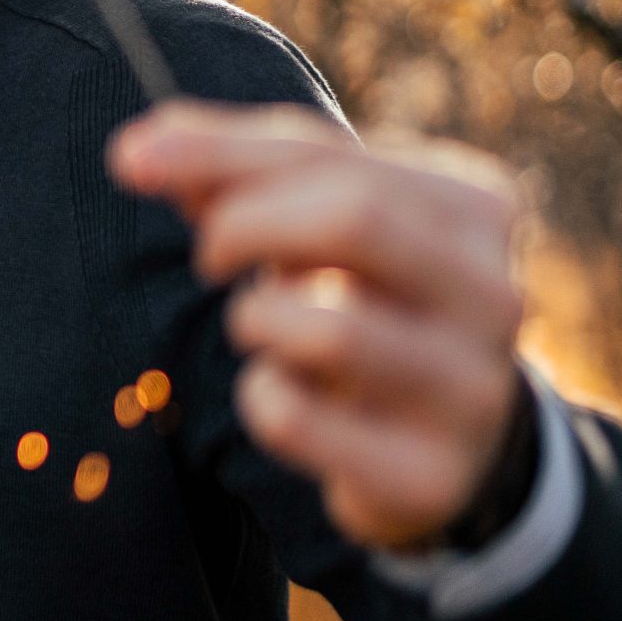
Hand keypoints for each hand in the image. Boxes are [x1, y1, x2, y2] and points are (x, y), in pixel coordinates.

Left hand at [109, 100, 528, 551]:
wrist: (458, 447)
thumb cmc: (367, 303)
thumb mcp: (323, 228)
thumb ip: (238, 177)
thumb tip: (138, 147)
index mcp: (471, 207)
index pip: (332, 155)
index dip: (219, 152)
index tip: (131, 159)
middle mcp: (490, 292)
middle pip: (353, 217)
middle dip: (246, 225)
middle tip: (211, 256)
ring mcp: (471, 388)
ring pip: (329, 328)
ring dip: (259, 319)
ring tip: (265, 327)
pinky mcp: (430, 473)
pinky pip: (296, 419)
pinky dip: (261, 399)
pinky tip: (282, 393)